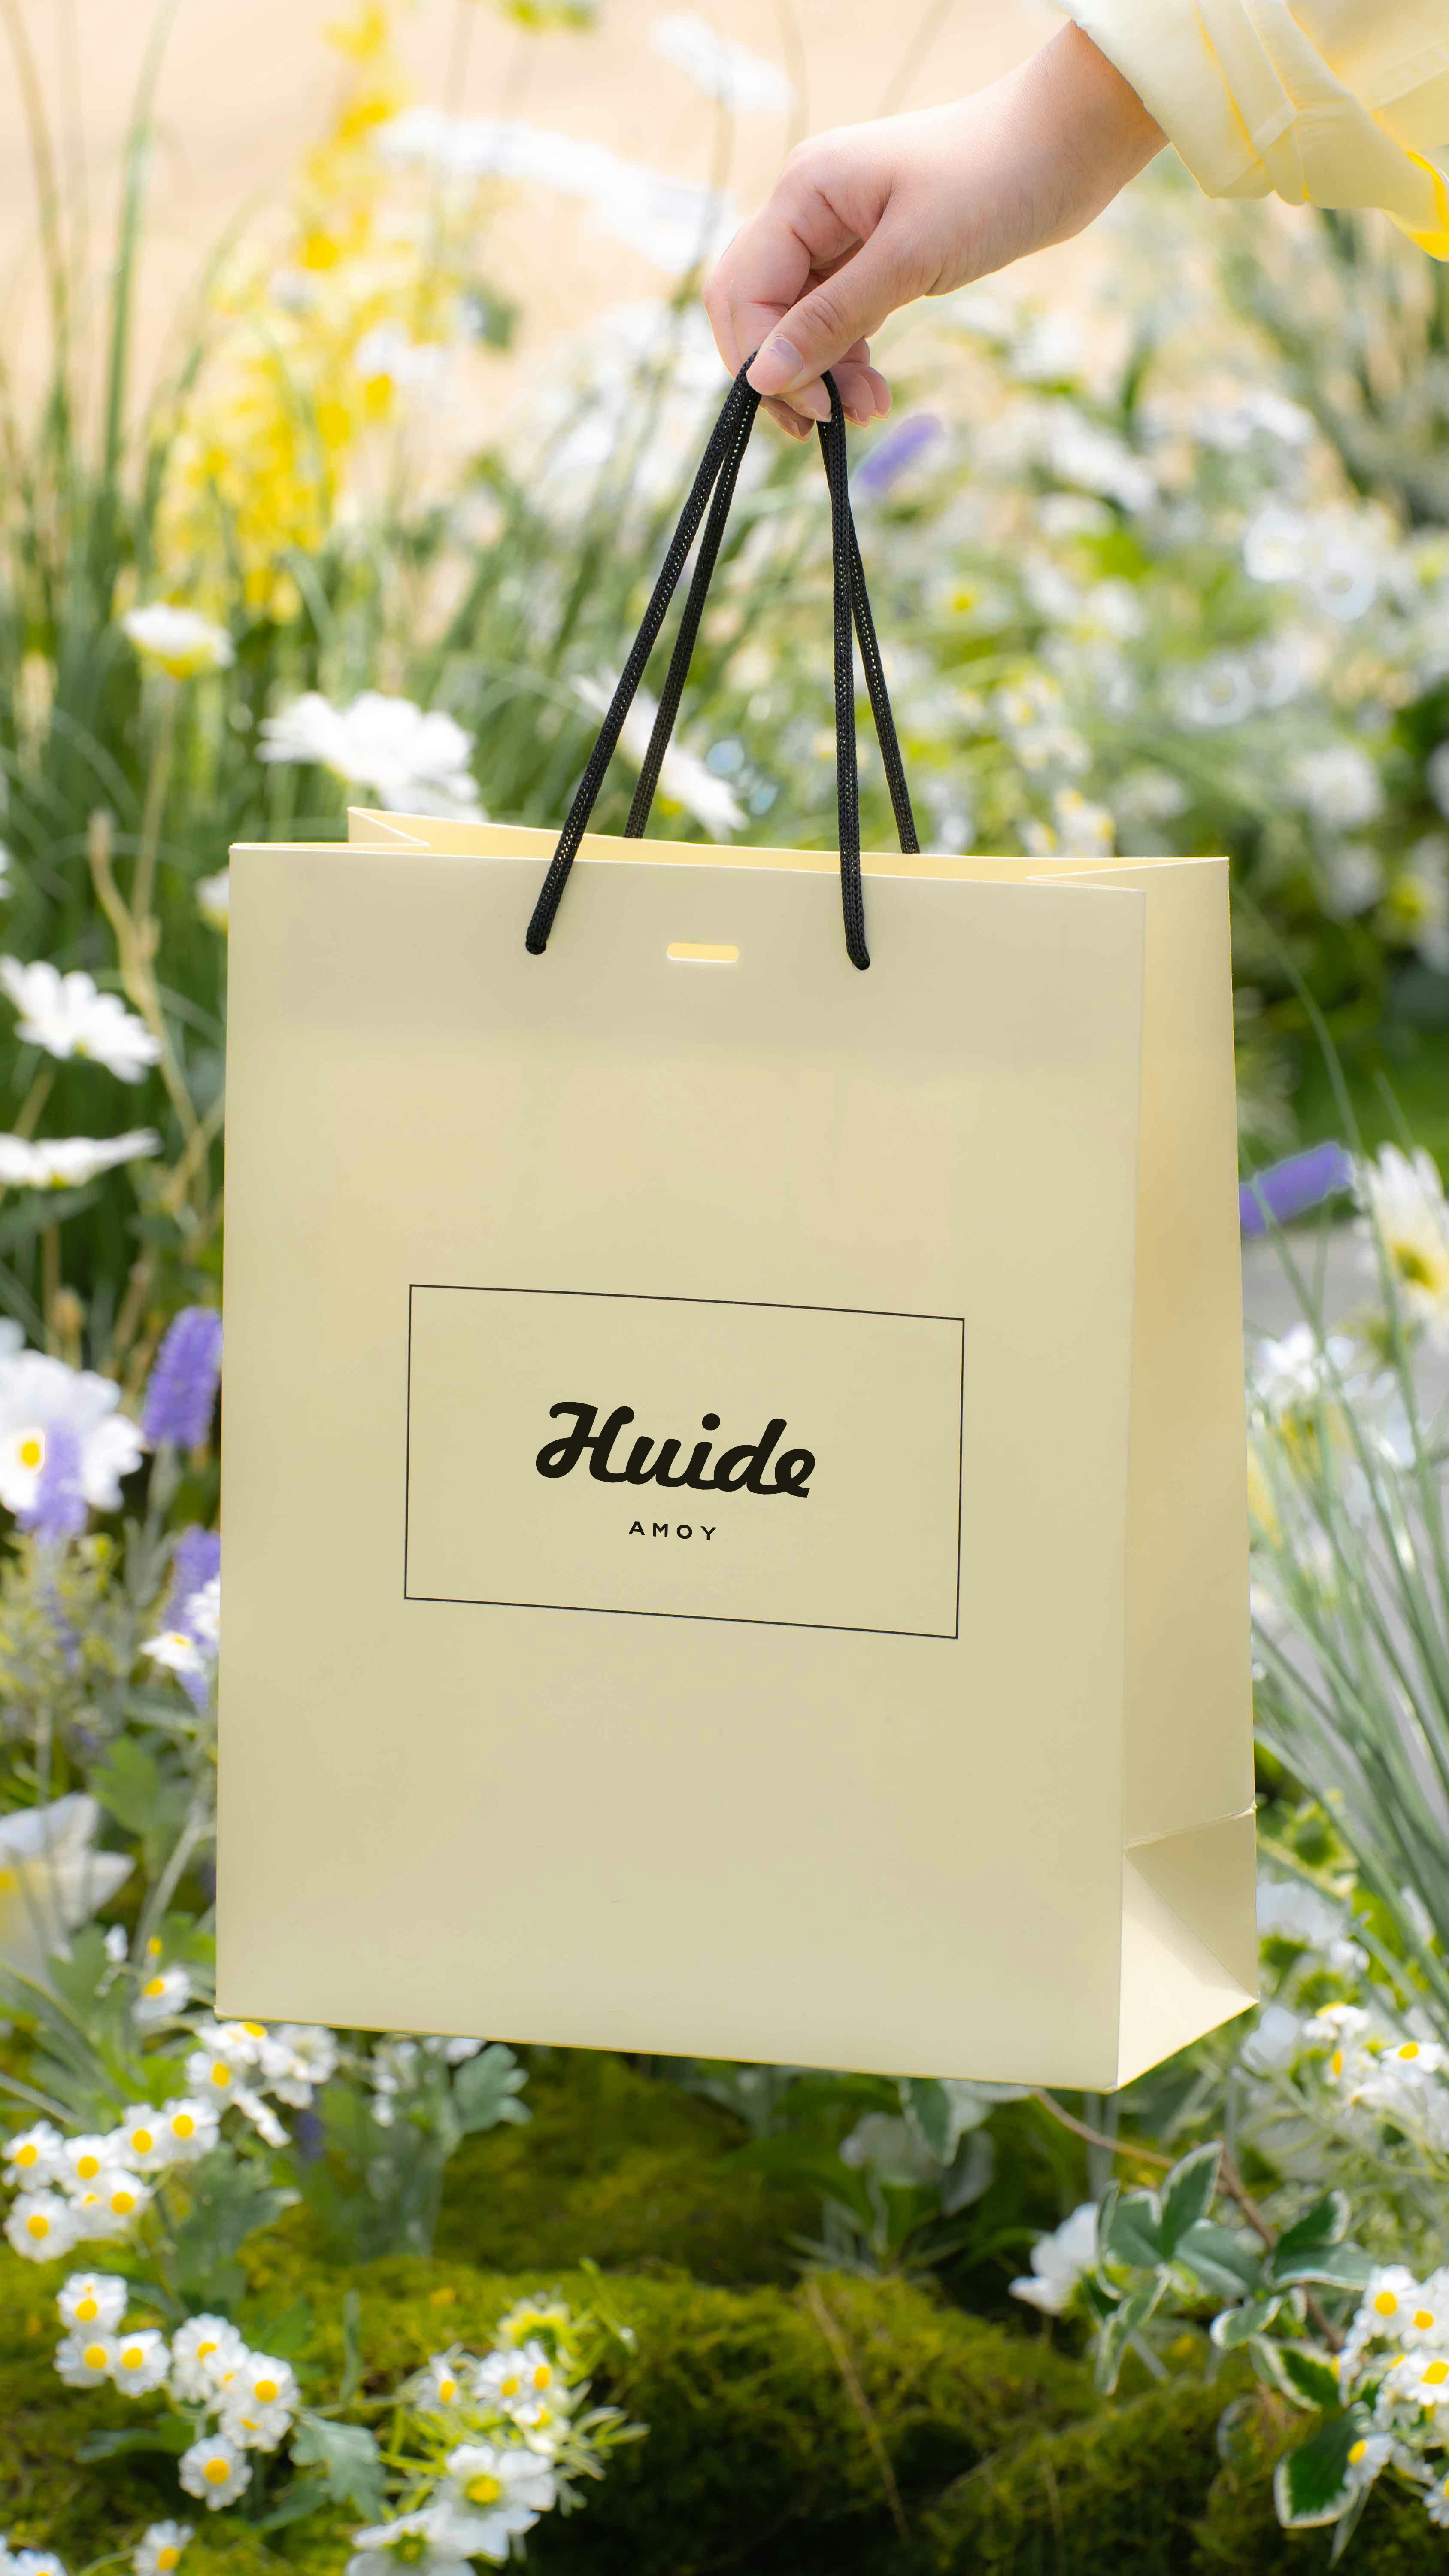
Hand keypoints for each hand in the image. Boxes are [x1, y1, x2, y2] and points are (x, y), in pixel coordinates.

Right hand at [704, 25, 1162, 436]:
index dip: (764, 358)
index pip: (744, 292)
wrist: (1066, 145)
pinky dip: (847, 358)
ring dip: (822, 374)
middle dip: (782, 371)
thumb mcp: (909, 259)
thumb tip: (763, 377)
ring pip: (796, 320)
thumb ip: (831, 319)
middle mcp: (807, 208)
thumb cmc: (993, 183)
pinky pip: (834, 317)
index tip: (816, 412)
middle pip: (756, 308)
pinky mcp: (872, 253)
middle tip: (824, 423)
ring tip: (870, 409)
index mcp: (802, 192)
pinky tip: (875, 391)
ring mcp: (837, 231)